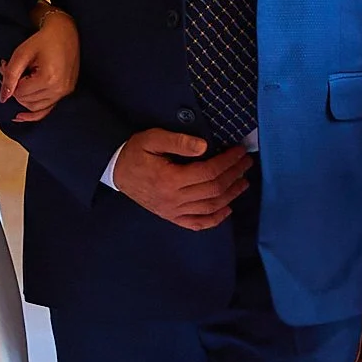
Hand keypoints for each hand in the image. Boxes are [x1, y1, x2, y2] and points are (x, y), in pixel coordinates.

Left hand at [0, 6, 80, 120]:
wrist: (65, 31)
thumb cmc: (45, 39)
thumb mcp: (22, 53)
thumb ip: (10, 75)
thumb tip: (3, 97)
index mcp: (48, 78)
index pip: (19, 93)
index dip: (10, 81)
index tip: (8, 67)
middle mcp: (59, 89)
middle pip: (26, 101)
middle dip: (15, 89)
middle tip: (11, 71)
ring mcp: (64, 92)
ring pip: (35, 107)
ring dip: (24, 97)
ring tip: (21, 80)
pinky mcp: (66, 92)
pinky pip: (48, 109)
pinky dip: (34, 114)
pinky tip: (20, 116)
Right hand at [110, 130, 251, 231]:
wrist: (116, 171)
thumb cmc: (135, 152)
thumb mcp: (152, 138)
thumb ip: (178, 141)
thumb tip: (205, 146)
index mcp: (170, 179)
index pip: (208, 172)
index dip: (227, 161)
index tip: (239, 151)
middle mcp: (174, 199)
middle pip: (213, 190)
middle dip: (234, 175)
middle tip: (246, 162)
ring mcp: (173, 212)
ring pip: (210, 208)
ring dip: (230, 195)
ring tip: (243, 182)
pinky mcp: (172, 217)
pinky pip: (198, 224)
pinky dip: (215, 219)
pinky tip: (227, 209)